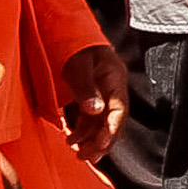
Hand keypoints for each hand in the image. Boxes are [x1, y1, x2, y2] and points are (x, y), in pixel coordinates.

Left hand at [60, 45, 125, 164]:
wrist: (68, 32)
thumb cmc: (75, 45)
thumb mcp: (78, 64)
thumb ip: (85, 87)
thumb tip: (95, 110)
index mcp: (114, 79)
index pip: (119, 109)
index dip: (112, 129)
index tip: (102, 144)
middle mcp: (112, 89)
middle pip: (113, 121)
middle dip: (102, 141)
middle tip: (88, 156)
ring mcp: (103, 94)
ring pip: (102, 123)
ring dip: (92, 140)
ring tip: (79, 154)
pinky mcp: (92, 97)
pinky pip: (91, 119)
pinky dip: (84, 132)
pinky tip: (73, 139)